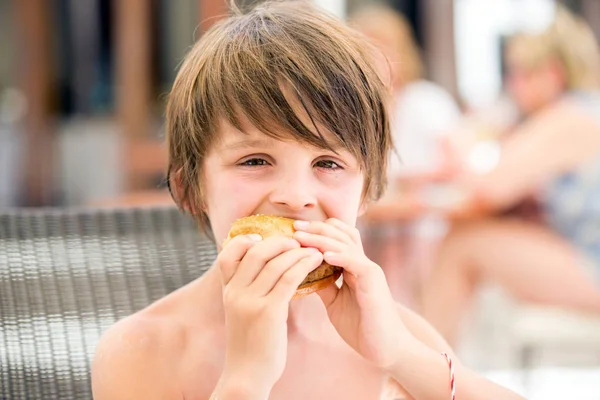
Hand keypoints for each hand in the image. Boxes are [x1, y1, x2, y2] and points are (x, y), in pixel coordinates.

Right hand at [217, 234, 323, 393]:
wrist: (247, 376)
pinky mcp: (269, 312)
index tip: (262, 238)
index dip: (244, 241)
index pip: (227, 254)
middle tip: (296, 242)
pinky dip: (304, 265)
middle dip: (278, 242)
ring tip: (313, 250)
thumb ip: (248, 292)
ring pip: (275, 263)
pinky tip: (315, 262)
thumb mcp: (240, 313)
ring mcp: (250, 301)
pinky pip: (289, 279)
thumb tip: (266, 270)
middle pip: (255, 252)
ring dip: (297, 252)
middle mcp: (235, 293)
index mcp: (227, 292)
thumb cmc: (249, 344)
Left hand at [293, 219, 409, 369]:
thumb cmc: (361, 326)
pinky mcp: (374, 281)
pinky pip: (356, 262)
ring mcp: (369, 270)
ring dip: (322, 239)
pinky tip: (324, 255)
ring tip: (301, 236)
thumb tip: (302, 273)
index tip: (294, 231)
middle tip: (295, 226)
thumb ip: (324, 285)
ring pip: (346, 244)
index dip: (317, 231)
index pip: (338, 238)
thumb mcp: (335, 302)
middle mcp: (362, 264)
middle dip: (316, 228)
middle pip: (341, 234)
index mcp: (353, 267)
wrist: (384, 348)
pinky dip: (340, 256)